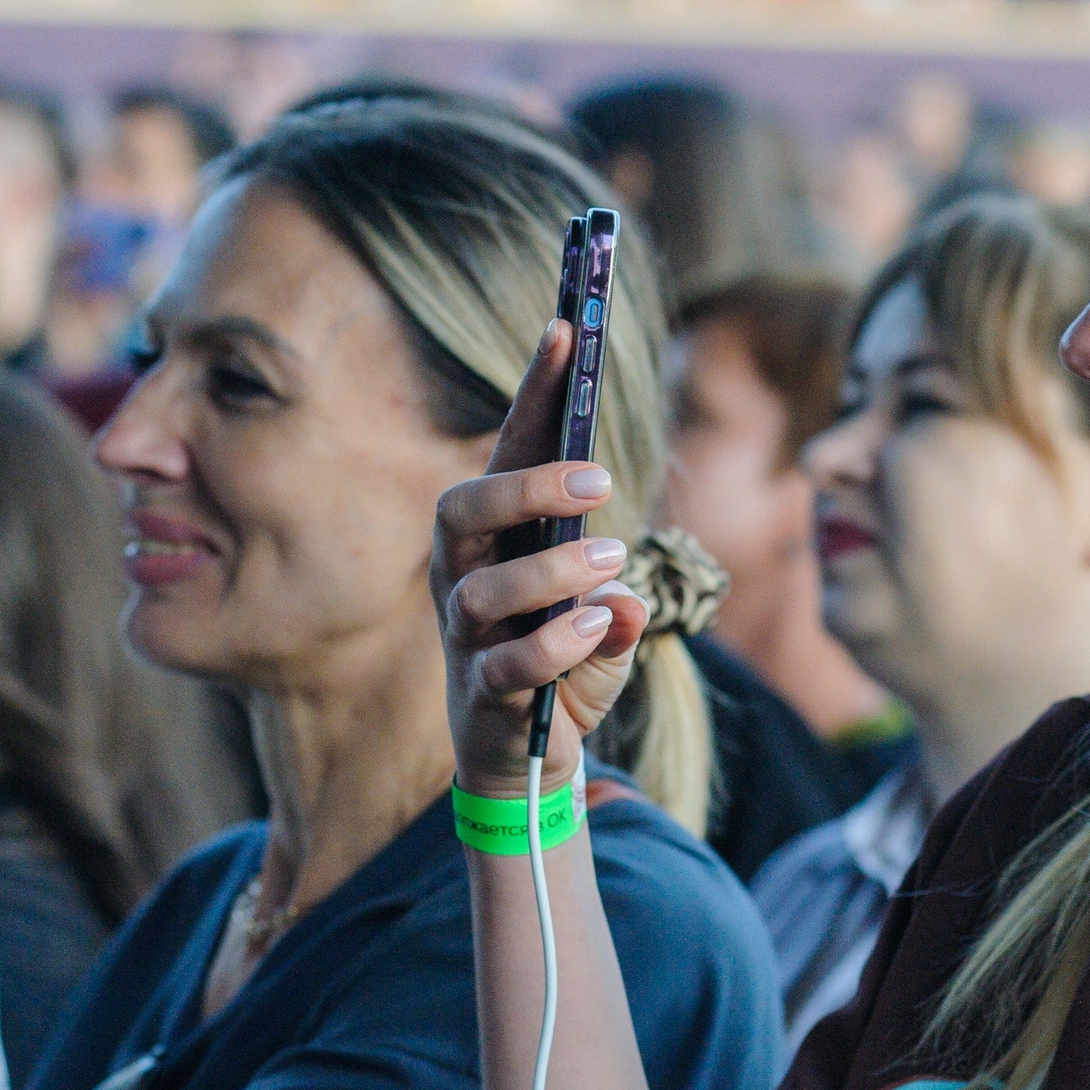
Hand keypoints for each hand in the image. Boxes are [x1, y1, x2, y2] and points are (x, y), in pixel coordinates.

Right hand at [435, 319, 648, 797]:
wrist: (528, 760)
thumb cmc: (566, 665)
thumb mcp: (606, 621)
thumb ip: (621, 602)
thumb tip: (626, 602)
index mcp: (503, 539)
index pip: (510, 451)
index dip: (535, 392)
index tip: (567, 330)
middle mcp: (470, 576)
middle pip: (463, 507)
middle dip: (524, 483)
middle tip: (598, 477)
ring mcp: (468, 634)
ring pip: (484, 587)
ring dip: (554, 569)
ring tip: (612, 560)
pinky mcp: (482, 693)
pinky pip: (507, 664)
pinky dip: (555, 644)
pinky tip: (596, 626)